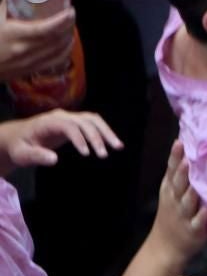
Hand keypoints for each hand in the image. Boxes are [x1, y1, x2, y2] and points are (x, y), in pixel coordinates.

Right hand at [0, 10, 76, 81]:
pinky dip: (65, 51)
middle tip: (71, 15)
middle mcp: (25, 51)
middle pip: (56, 39)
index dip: (62, 20)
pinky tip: (66, 42)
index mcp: (14, 36)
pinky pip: (56, 61)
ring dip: (69, 38)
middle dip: (69, 26)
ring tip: (70, 26)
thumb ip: (6, 5)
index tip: (70, 11)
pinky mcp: (32, 70)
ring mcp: (30, 63)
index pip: (45, 29)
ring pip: (59, 51)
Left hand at [0, 110, 120, 169]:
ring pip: (93, 120)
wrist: (19, 136)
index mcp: (48, 122)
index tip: (86, 154)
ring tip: (118, 147)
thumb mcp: (22, 153)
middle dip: (96, 137)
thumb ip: (35, 156)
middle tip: (104, 155)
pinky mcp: (76, 122)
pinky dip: (105, 131)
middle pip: (84, 121)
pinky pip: (93, 123)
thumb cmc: (20, 146)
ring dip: (107, 132)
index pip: (68, 126)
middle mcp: (61, 116)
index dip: (79, 138)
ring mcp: (70, 118)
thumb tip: (54, 159)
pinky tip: (113, 143)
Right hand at [151, 142, 206, 260]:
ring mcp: (183, 215)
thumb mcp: (170, 193)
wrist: (166, 246)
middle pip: (178, 183)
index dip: (175, 157)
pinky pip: (198, 222)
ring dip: (191, 191)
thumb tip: (188, 152)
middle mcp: (175, 200)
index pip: (171, 170)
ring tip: (197, 181)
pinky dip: (202, 217)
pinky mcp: (193, 230)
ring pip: (187, 201)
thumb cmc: (172, 215)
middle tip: (187, 157)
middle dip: (182, 170)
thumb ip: (179, 176)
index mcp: (170, 190)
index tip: (179, 141)